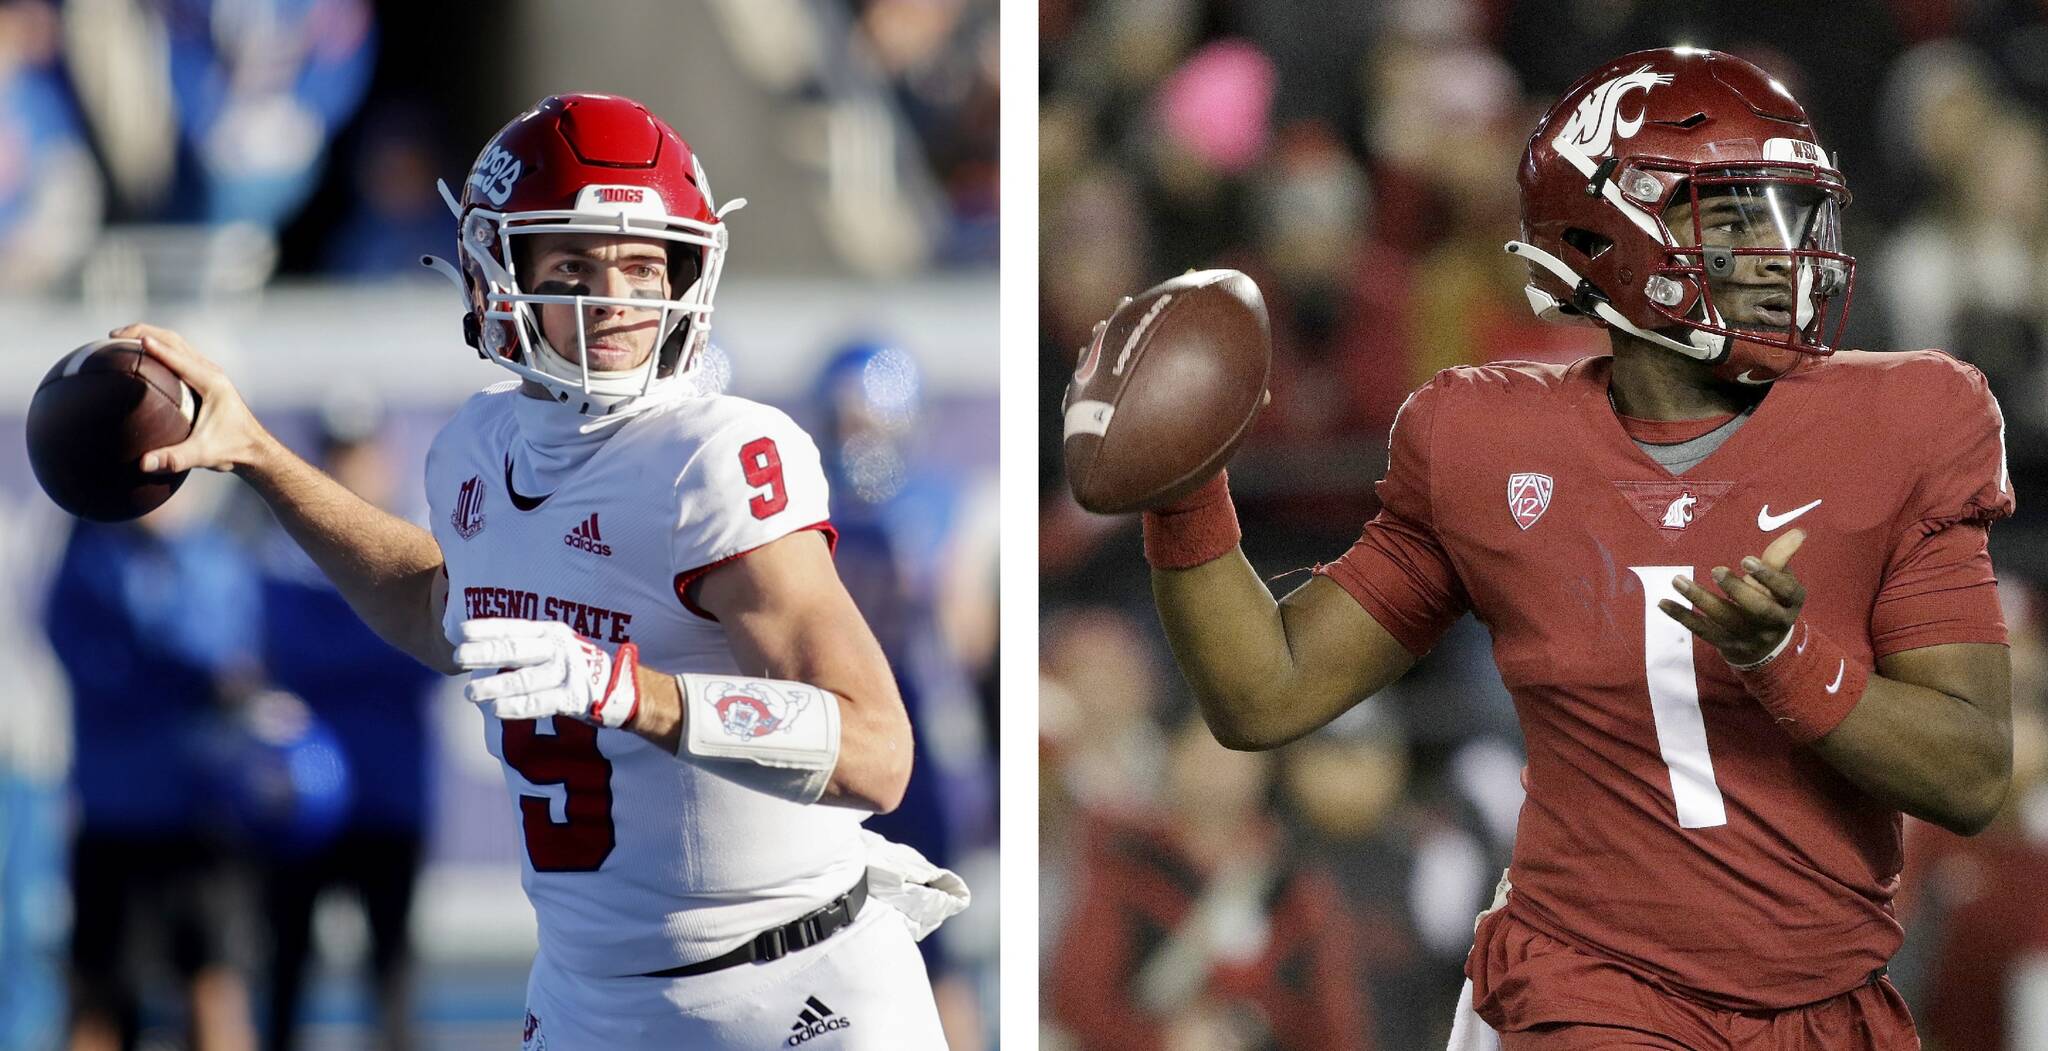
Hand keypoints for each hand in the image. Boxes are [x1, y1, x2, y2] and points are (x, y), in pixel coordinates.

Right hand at [112, 324, 270, 474]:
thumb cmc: (231, 450)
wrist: (254, 450)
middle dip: (143, 332)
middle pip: (175, 341)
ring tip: (119, 339)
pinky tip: (140, 355)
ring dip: (150, 335)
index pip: (178, 358)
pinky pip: (179, 354)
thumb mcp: (202, 455)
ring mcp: (208, 372)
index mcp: (211, 383)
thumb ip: (174, 459)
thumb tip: (142, 463)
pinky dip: (158, 347)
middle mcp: (211, 372)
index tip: (124, 339)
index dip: (153, 347)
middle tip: (111, 335)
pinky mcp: (205, 378)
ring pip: (177, 344)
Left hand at [453, 619, 641, 727]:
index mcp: (551, 631)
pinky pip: (541, 703)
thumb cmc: (575, 666)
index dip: (487, 629)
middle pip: (516, 650)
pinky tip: (497, 710)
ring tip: (470, 693)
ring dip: (495, 686)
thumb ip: (525, 646)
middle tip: (458, 657)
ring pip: (525, 679)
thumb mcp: (554, 645)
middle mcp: (559, 648)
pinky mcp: (575, 698)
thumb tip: (480, 649)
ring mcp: (568, 673)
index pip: (514, 628)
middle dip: (484, 653)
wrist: (621, 686)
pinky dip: (517, 707)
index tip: (461, 632)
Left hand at [1659, 528, 1807, 666]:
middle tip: (1716, 570)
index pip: (1785, 591)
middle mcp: (1772, 624)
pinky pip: (1701, 630)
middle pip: (1757, 609)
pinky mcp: (1724, 644)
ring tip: (1678, 580)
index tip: (1746, 560)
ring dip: (1700, 599)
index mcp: (1790, 604)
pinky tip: (1663, 603)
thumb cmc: (1772, 602)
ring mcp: (1747, 637)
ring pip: (1724, 619)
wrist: (1765, 648)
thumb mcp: (1781, 583)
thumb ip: (1781, 558)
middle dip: (1737, 590)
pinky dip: (1682, 616)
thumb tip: (1798, 531)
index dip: (1767, 576)